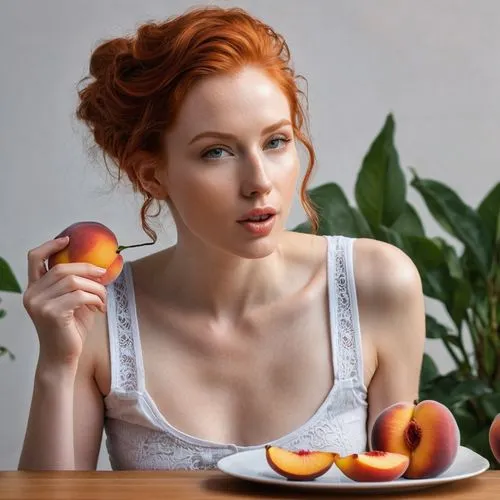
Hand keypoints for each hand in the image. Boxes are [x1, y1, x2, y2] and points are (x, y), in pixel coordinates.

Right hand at [23, 236, 107, 368]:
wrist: (63, 357)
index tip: (68, 240)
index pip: (34, 259)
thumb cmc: (70, 329)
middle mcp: (32, 294)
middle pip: (62, 268)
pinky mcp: (52, 313)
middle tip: (104, 275)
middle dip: (88, 269)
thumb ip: (77, 285)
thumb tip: (98, 267)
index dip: (50, 246)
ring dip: (96, 288)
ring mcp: (39, 304)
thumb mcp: (74, 302)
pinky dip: (96, 299)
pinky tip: (100, 308)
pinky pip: (80, 296)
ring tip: (103, 300)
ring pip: (74, 282)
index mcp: (34, 289)